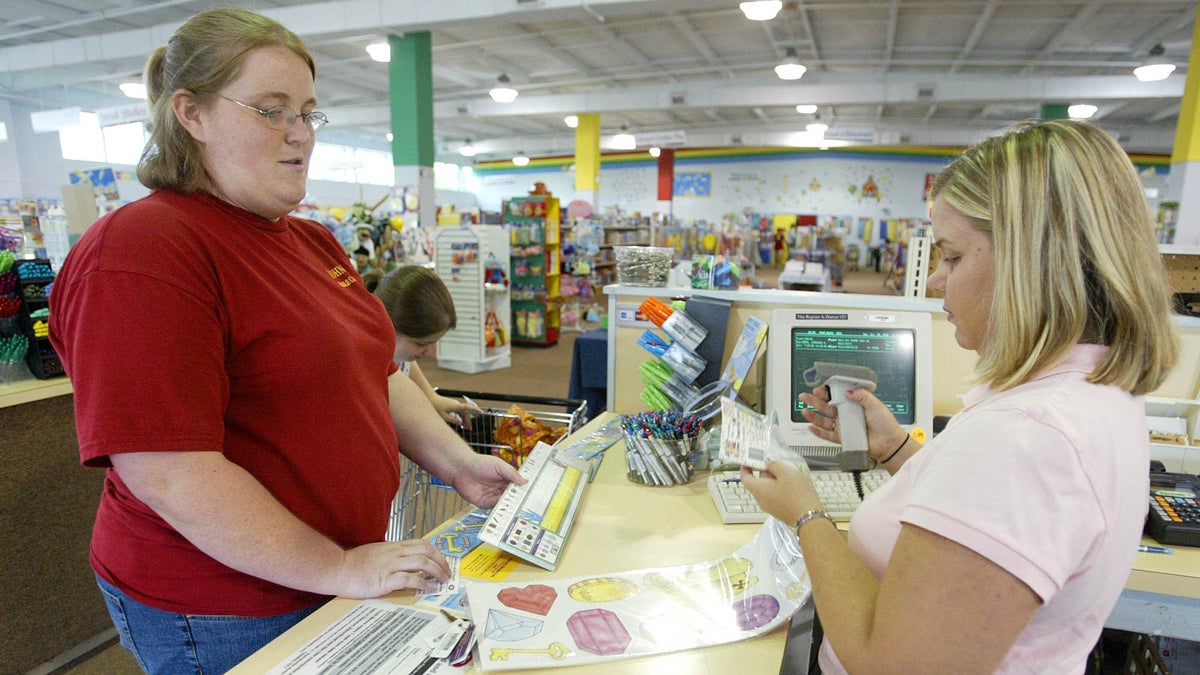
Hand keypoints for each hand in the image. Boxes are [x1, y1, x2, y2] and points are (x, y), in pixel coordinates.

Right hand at [334, 539, 450, 598]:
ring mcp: (390, 565)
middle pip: (426, 550)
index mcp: (393, 546)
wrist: (337, 569)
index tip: (442, 561)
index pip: (421, 543)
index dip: (435, 552)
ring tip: (442, 580)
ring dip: (436, 571)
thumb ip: (391, 554)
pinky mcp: (384, 579)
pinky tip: (427, 588)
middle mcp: (394, 553)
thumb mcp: (376, 552)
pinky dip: (422, 583)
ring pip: (421, 562)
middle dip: (441, 561)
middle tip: (447, 572)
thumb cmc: (353, 563)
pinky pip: (408, 579)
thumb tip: (404, 560)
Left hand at [431, 394, 481, 427]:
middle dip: (468, 420)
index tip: (480, 411)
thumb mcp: (444, 416)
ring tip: (466, 427)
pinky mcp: (453, 405)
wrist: (431, 399)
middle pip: (466, 412)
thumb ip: (453, 420)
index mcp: (455, 406)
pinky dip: (461, 416)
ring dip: (465, 419)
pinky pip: (460, 411)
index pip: (467, 407)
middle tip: (470, 429)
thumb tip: (460, 423)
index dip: (474, 409)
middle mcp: (457, 404)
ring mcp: (455, 404)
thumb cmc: (436, 407)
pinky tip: (461, 422)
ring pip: (463, 412)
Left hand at [451, 452, 525, 507]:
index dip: (526, 491)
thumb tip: (526, 481)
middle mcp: (501, 489)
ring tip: (521, 512)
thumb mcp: (499, 465)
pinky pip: (495, 509)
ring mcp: (493, 497)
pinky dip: (501, 511)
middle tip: (530, 507)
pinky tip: (507, 512)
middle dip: (520, 502)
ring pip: (506, 504)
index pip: (519, 487)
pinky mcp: (485, 504)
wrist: (461, 469)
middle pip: (514, 497)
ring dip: (512, 508)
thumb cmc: (480, 463)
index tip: (535, 496)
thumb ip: (511, 474)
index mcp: (506, 479)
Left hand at [739, 460, 821, 524]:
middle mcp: (761, 500)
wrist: (809, 518)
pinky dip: (779, 488)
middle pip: (758, 483)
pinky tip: (792, 484)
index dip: (745, 468)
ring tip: (787, 471)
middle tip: (775, 462)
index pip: (745, 478)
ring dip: (774, 480)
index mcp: (759, 490)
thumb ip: (774, 465)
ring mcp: (770, 507)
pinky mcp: (779, 511)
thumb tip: (767, 464)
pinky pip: (775, 496)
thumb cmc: (796, 493)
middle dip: (764, 471)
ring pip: (767, 490)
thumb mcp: (786, 473)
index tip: (749, 460)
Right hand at [799, 386, 907, 460]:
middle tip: (805, 396)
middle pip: (826, 407)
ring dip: (813, 416)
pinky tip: (811, 427)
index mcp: (853, 404)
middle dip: (814, 401)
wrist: (888, 442)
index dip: (826, 392)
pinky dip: (818, 432)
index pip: (836, 396)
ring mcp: (843, 426)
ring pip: (824, 421)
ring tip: (804, 411)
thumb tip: (848, 391)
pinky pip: (827, 435)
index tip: (819, 389)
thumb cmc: (885, 424)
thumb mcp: (875, 404)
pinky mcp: (842, 438)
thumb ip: (861, 395)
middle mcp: (846, 414)